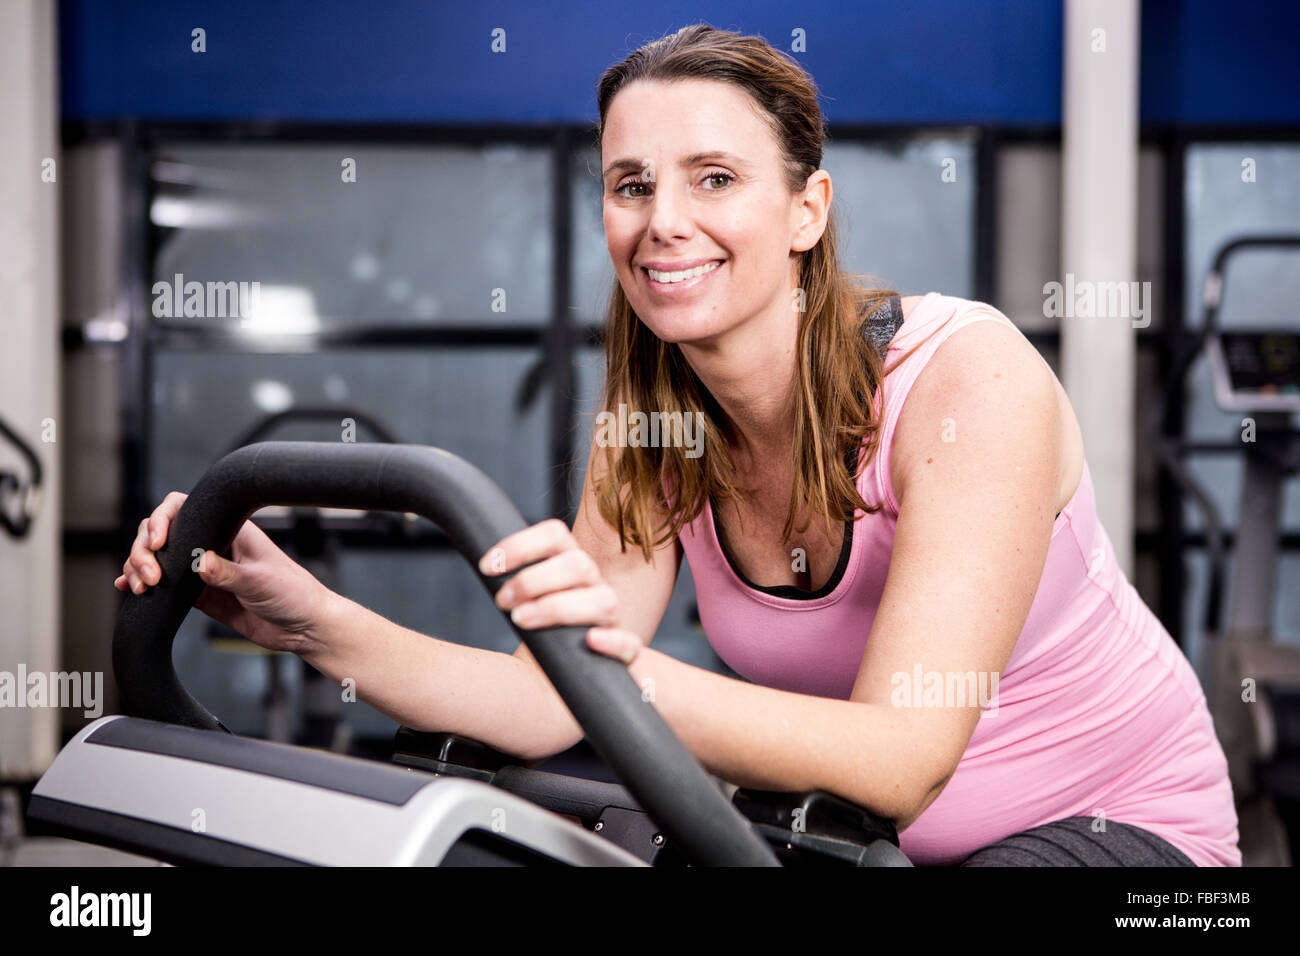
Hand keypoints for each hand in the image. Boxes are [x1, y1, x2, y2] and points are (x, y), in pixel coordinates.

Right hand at [114, 492, 337, 654]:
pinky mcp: (198, 594)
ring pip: (158, 558)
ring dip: (139, 567)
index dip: (162, 519)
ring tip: (140, 586)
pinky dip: (144, 584)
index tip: (157, 541)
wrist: (302, 627)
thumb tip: (199, 563)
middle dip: (144, 549)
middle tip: (148, 575)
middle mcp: (212, 544)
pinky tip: (130, 588)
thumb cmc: (293, 594)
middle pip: (163, 532)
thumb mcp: (260, 582)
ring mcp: (203, 569)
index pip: (184, 507)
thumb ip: (228, 574)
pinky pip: (164, 585)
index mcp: (230, 528)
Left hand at [478, 518, 642, 665]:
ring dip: (557, 608)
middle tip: (501, 601)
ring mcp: (611, 618)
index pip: (555, 534)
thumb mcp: (522, 603)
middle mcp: (594, 585)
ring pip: (602, 600)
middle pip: (578, 564)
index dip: (520, 545)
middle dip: (533, 580)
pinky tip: (589, 642)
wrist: (553, 684)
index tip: (486, 567)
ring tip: (520, 621)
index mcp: (571, 565)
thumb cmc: (537, 637)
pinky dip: (613, 641)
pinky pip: (630, 644)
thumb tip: (482, 566)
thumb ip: (510, 582)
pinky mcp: (622, 652)